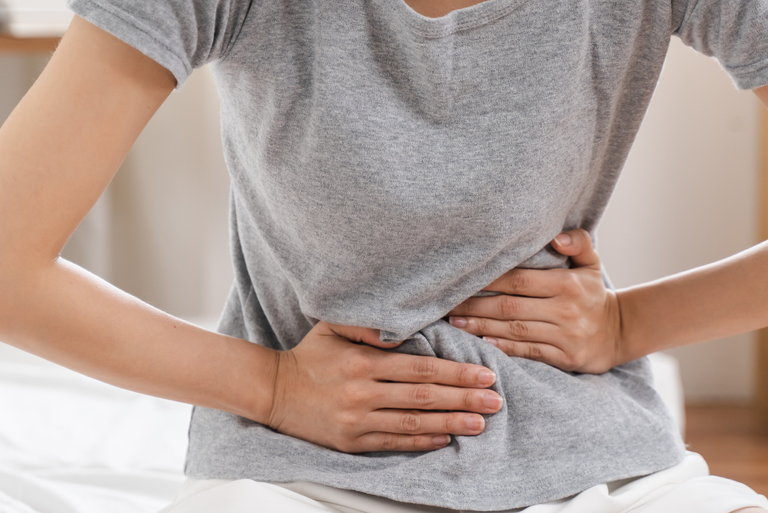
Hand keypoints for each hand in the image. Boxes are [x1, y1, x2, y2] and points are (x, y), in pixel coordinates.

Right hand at [263, 320, 503, 452]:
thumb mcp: (333, 326)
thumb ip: (368, 324)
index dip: (455, 372)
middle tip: (495, 401)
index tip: (484, 374)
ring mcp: (358, 421)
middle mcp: (363, 393)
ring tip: (480, 423)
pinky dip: (422, 441)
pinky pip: (394, 442)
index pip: (420, 368)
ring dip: (451, 423)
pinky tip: (445, 438)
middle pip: (424, 396)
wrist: (273, 391)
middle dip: (464, 399)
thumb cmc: (309, 356)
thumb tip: (403, 328)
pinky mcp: (352, 442)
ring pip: (414, 422)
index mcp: (363, 362)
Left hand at [445, 229, 622, 373]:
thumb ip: (578, 241)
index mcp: (567, 284)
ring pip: (515, 331)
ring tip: (456, 323)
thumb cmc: (593, 292)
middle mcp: (565, 310)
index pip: (519, 280)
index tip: (462, 279)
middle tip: (448, 305)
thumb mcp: (592, 263)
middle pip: (510, 307)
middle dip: (476, 305)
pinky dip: (504, 348)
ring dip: (482, 327)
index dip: (489, 279)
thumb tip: (556, 237)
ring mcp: (564, 336)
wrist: (619, 332)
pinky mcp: (564, 358)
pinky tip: (481, 343)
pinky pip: (528, 353)